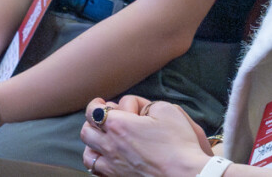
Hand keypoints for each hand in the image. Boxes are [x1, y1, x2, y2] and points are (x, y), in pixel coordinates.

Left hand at [82, 97, 213, 176]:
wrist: (185, 175)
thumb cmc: (178, 143)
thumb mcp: (166, 109)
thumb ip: (146, 105)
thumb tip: (138, 111)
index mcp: (118, 125)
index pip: (93, 111)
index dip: (96, 104)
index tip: (101, 103)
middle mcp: (110, 146)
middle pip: (86, 132)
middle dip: (93, 122)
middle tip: (105, 119)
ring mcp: (112, 167)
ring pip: (87, 155)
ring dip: (93, 144)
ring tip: (104, 141)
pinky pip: (97, 172)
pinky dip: (99, 163)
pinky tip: (110, 160)